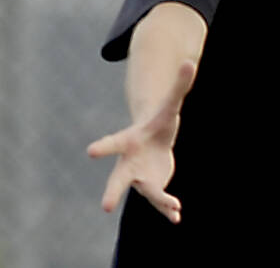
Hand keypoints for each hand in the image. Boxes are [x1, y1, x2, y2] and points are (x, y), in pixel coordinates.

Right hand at [86, 61, 193, 222]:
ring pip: (146, 192)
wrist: (153, 141)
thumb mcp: (171, 103)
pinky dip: (168, 209)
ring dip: (159, 199)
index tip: (90, 152)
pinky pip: (160, 201)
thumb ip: (179, 85)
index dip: (103, 147)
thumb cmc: (159, 120)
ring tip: (174, 207)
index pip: (114, 143)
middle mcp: (129, 163)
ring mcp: (140, 177)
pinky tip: (178, 218)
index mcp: (129, 141)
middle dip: (113, 192)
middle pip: (118, 180)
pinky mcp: (154, 187)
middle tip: (106, 207)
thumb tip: (190, 61)